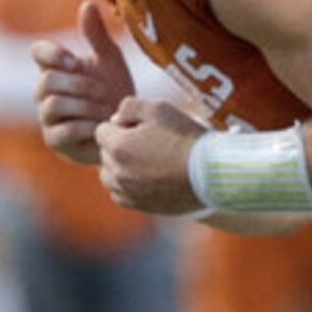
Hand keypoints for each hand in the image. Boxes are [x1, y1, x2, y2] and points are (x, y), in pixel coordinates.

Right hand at [31, 0, 135, 164]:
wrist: (128, 128)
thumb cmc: (114, 90)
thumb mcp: (110, 60)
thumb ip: (96, 35)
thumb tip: (87, 4)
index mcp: (57, 68)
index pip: (38, 51)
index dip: (53, 54)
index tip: (76, 60)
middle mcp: (45, 92)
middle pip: (46, 80)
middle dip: (79, 84)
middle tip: (103, 91)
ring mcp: (48, 116)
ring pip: (53, 105)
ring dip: (86, 106)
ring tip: (107, 110)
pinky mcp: (55, 140)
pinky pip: (64, 130)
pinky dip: (87, 127)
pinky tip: (103, 126)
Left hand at [94, 97, 202, 214]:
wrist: (210, 173)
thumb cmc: (186, 138)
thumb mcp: (159, 108)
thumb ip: (129, 106)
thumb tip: (115, 120)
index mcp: (118, 146)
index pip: (101, 130)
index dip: (122, 125)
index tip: (143, 128)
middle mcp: (117, 172)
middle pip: (105, 153)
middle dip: (120, 145)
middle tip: (150, 143)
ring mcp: (127, 191)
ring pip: (109, 175)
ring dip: (120, 167)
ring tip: (147, 161)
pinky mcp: (138, 205)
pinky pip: (120, 194)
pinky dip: (127, 186)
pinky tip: (148, 178)